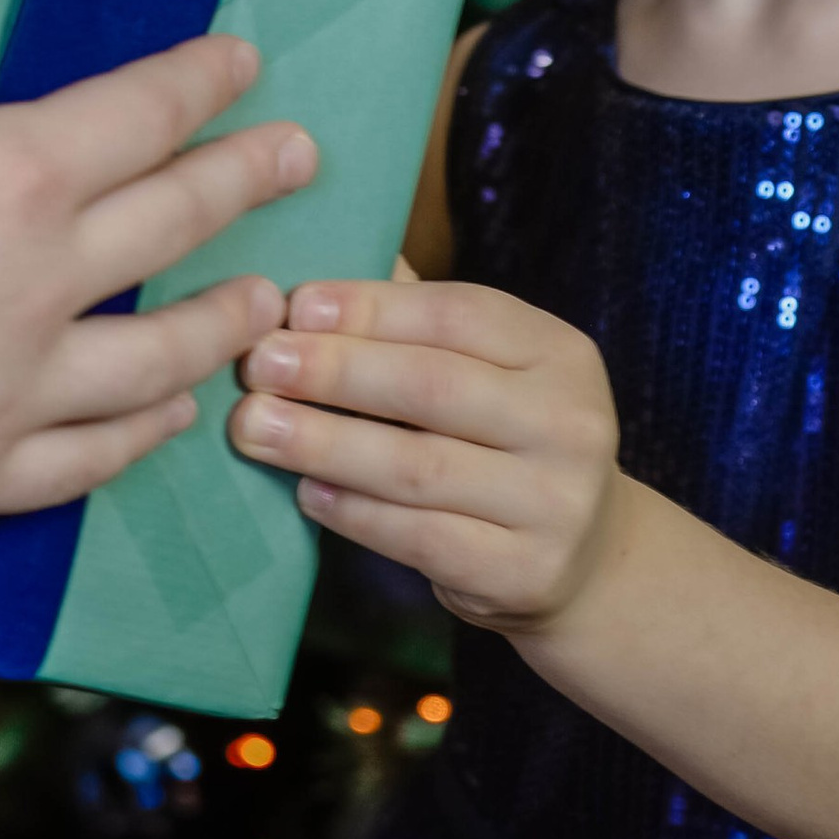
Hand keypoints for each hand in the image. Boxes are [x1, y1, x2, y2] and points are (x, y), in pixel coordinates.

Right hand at [0, 0, 316, 542]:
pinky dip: (135, 438)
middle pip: (171, 225)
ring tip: (263, 303)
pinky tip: (161, 422)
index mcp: (14, 180)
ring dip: (216, 320)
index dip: (198, 80)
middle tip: (302, 159)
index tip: (246, 62)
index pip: (139, 115)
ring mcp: (11, 393)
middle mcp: (40, 289)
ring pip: (151, 357)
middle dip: (242, 182)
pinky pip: (82, 462)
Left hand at [230, 278, 623, 630]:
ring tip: (255, 427)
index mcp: (561, 352)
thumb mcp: (492, 372)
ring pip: (418, 467)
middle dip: (335, 371)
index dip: (372, 308)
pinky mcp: (525, 572)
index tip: (293, 304)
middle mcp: (571, 422)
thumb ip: (418, 322)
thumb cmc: (506, 444)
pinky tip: (305, 492)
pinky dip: (355, 513)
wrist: (584, 557)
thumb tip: (317, 266)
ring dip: (325, 444)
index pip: (461, 314)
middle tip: (256, 363)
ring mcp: (555, 502)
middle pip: (434, 386)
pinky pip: (421, 538)